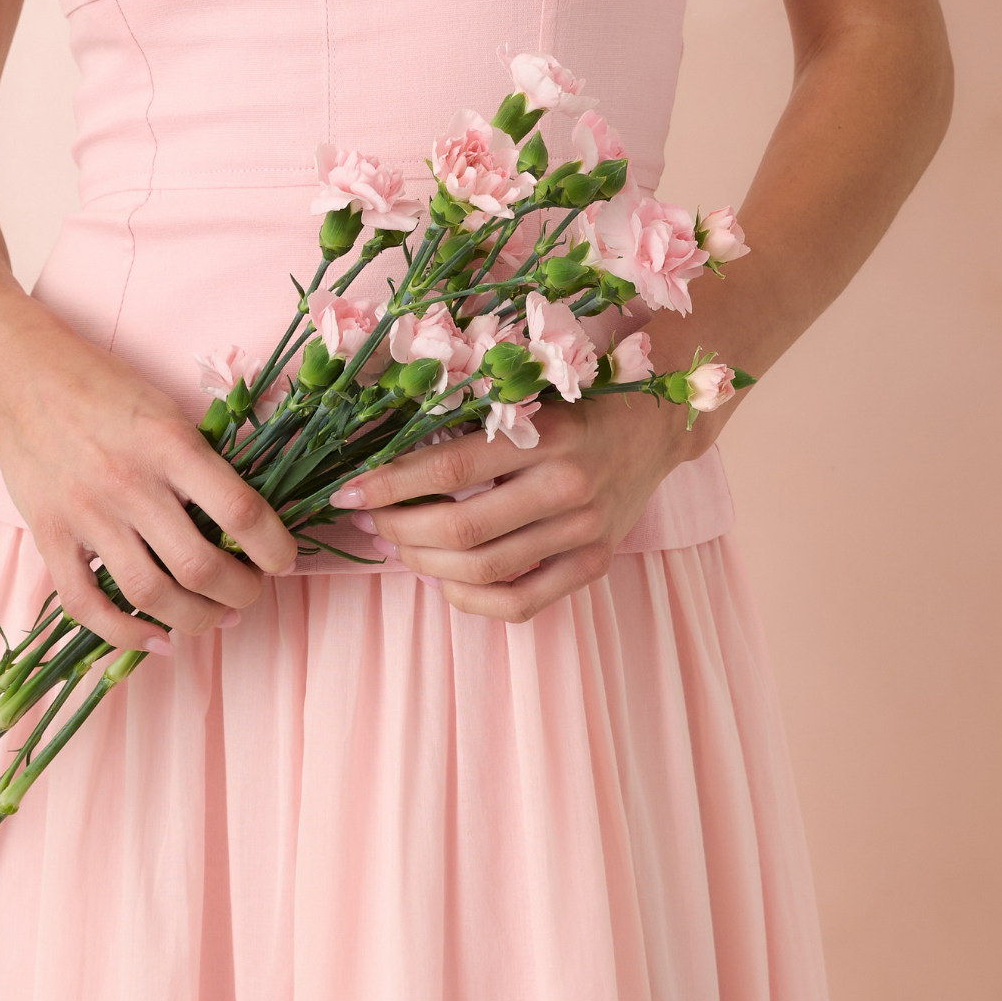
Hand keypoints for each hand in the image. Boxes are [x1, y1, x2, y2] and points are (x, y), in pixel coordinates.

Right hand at [0, 313, 298, 652]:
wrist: (21, 376)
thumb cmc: (103, 387)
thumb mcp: (166, 408)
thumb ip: (202, 460)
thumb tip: (248, 520)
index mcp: (169, 443)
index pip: (240, 512)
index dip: (274, 548)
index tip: (282, 560)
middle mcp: (130, 483)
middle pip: (200, 568)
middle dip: (240, 593)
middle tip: (249, 591)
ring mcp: (86, 514)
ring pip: (150, 595)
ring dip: (195, 619)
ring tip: (213, 616)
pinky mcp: (49, 535)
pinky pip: (86, 605)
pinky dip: (126, 635)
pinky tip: (156, 638)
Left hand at [331, 392, 697, 622]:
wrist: (655, 425)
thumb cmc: (575, 402)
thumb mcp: (528, 396)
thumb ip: (470, 423)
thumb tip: (384, 456)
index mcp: (546, 433)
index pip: (448, 466)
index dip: (388, 484)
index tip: (346, 492)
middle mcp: (568, 485)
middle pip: (460, 528)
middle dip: (399, 529)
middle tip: (372, 521)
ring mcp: (585, 531)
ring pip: (483, 569)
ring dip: (424, 563)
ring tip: (400, 546)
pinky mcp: (595, 564)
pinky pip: (520, 604)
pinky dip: (470, 599)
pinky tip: (446, 580)